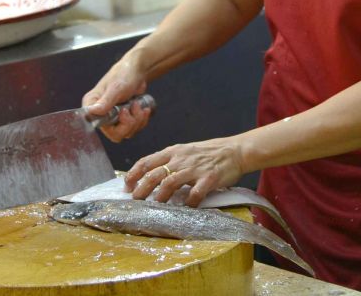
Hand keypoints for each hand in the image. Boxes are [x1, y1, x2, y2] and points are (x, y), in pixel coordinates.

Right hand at [82, 55, 151, 142]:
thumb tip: (92, 112)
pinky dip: (141, 120)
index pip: (96, 126)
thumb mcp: (116, 88)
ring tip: (138, 105)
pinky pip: (134, 129)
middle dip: (129, 123)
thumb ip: (105, 101)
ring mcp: (113, 117)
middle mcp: (101, 114)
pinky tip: (143, 109)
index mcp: (92, 105)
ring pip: (126, 132)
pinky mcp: (124, 119)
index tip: (121, 111)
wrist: (137, 71)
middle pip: (115, 134)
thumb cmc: (124, 75)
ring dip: (137, 120)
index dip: (112, 125)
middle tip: (133, 108)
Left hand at [124, 137, 244, 206]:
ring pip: (170, 183)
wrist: (234, 151)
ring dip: (160, 197)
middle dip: (142, 188)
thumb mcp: (184, 151)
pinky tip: (186, 209)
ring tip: (156, 206)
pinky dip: (188, 203)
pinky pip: (195, 194)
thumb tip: (149, 176)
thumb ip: (169, 161)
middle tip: (135, 200)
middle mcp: (181, 159)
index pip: (147, 161)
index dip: (134, 173)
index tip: (127, 185)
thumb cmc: (207, 153)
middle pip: (155, 174)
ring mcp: (194, 169)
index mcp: (173, 151)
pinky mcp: (209, 179)